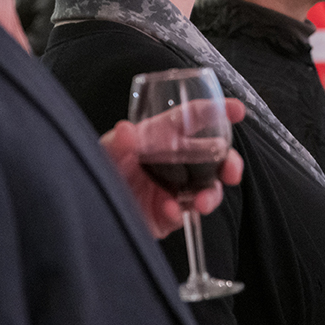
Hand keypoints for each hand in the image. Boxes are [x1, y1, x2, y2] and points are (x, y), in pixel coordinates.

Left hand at [100, 98, 246, 238]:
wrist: (88, 214)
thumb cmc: (98, 171)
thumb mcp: (104, 153)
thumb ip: (115, 144)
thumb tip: (126, 130)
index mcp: (161, 136)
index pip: (193, 118)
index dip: (217, 110)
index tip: (237, 110)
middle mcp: (174, 161)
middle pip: (212, 157)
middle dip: (228, 162)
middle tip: (231, 171)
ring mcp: (174, 189)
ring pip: (207, 188)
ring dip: (211, 194)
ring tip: (202, 202)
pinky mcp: (169, 214)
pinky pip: (184, 213)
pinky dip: (180, 213)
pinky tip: (170, 211)